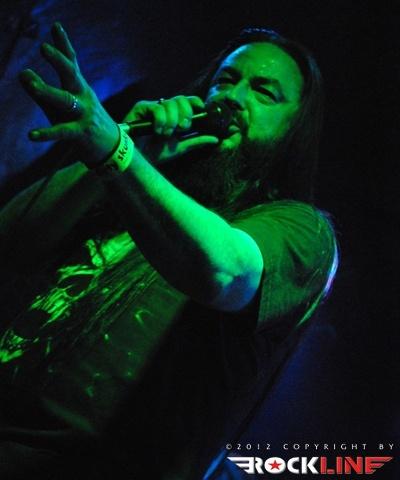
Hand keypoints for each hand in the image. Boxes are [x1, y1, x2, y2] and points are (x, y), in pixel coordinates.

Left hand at [19, 22, 118, 164]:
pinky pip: (62, 132)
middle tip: (44, 47)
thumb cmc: (82, 123)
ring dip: (48, 92)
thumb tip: (21, 73)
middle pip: (71, 76)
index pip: (72, 62)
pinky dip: (47, 133)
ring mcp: (84, 115)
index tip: (56, 26)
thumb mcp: (62, 106)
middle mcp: (83, 97)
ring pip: (65, 101)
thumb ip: (40, 91)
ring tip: (32, 83)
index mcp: (79, 88)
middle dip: (58, 61)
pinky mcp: (81, 133)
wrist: (111, 147)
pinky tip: (32, 134)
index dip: (64, 44)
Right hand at [124, 96, 218, 163]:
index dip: (197, 103)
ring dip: (171, 121)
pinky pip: (157, 108)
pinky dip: (160, 121)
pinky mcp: (141, 108)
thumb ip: (197, 141)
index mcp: (176, 115)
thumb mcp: (180, 148)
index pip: (190, 101)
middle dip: (185, 114)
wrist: (137, 160)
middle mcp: (165, 108)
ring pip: (170, 103)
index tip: (202, 112)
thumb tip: (216, 139)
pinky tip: (157, 131)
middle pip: (181, 99)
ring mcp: (153, 107)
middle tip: (182, 128)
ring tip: (165, 135)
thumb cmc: (156, 153)